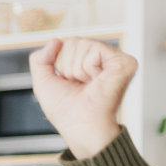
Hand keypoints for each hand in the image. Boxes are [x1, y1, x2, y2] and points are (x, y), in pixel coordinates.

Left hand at [27, 38, 135, 159]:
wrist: (79, 125)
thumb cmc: (65, 109)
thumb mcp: (43, 82)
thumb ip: (40, 60)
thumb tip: (56, 40)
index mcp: (89, 62)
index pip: (66, 44)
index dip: (60, 65)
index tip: (71, 83)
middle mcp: (104, 59)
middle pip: (73, 41)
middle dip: (67, 65)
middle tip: (80, 84)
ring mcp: (116, 60)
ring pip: (81, 44)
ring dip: (76, 69)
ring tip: (88, 84)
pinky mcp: (125, 62)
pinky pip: (95, 48)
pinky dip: (88, 67)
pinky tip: (97, 81)